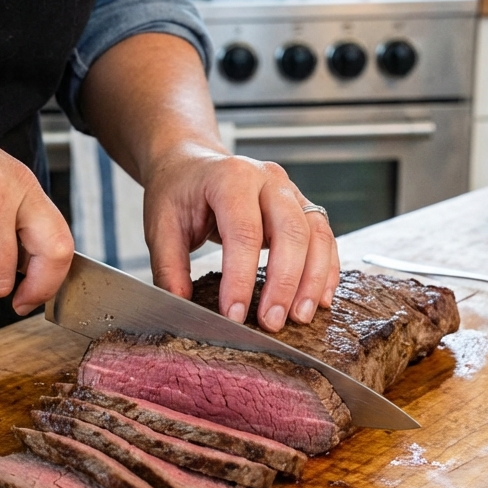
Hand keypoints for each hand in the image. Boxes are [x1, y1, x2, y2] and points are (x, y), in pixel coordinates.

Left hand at [142, 142, 339, 331]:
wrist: (192, 164)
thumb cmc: (179, 191)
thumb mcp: (161, 224)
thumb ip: (169, 266)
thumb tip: (181, 305)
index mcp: (231, 178)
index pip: (244, 232)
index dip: (241, 278)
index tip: (234, 314)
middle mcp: (268, 179)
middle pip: (291, 231)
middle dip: (284, 283)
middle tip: (272, 323)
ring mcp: (290, 191)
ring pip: (316, 235)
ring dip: (312, 280)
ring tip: (299, 318)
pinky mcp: (302, 207)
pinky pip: (325, 238)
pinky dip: (325, 270)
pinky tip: (320, 300)